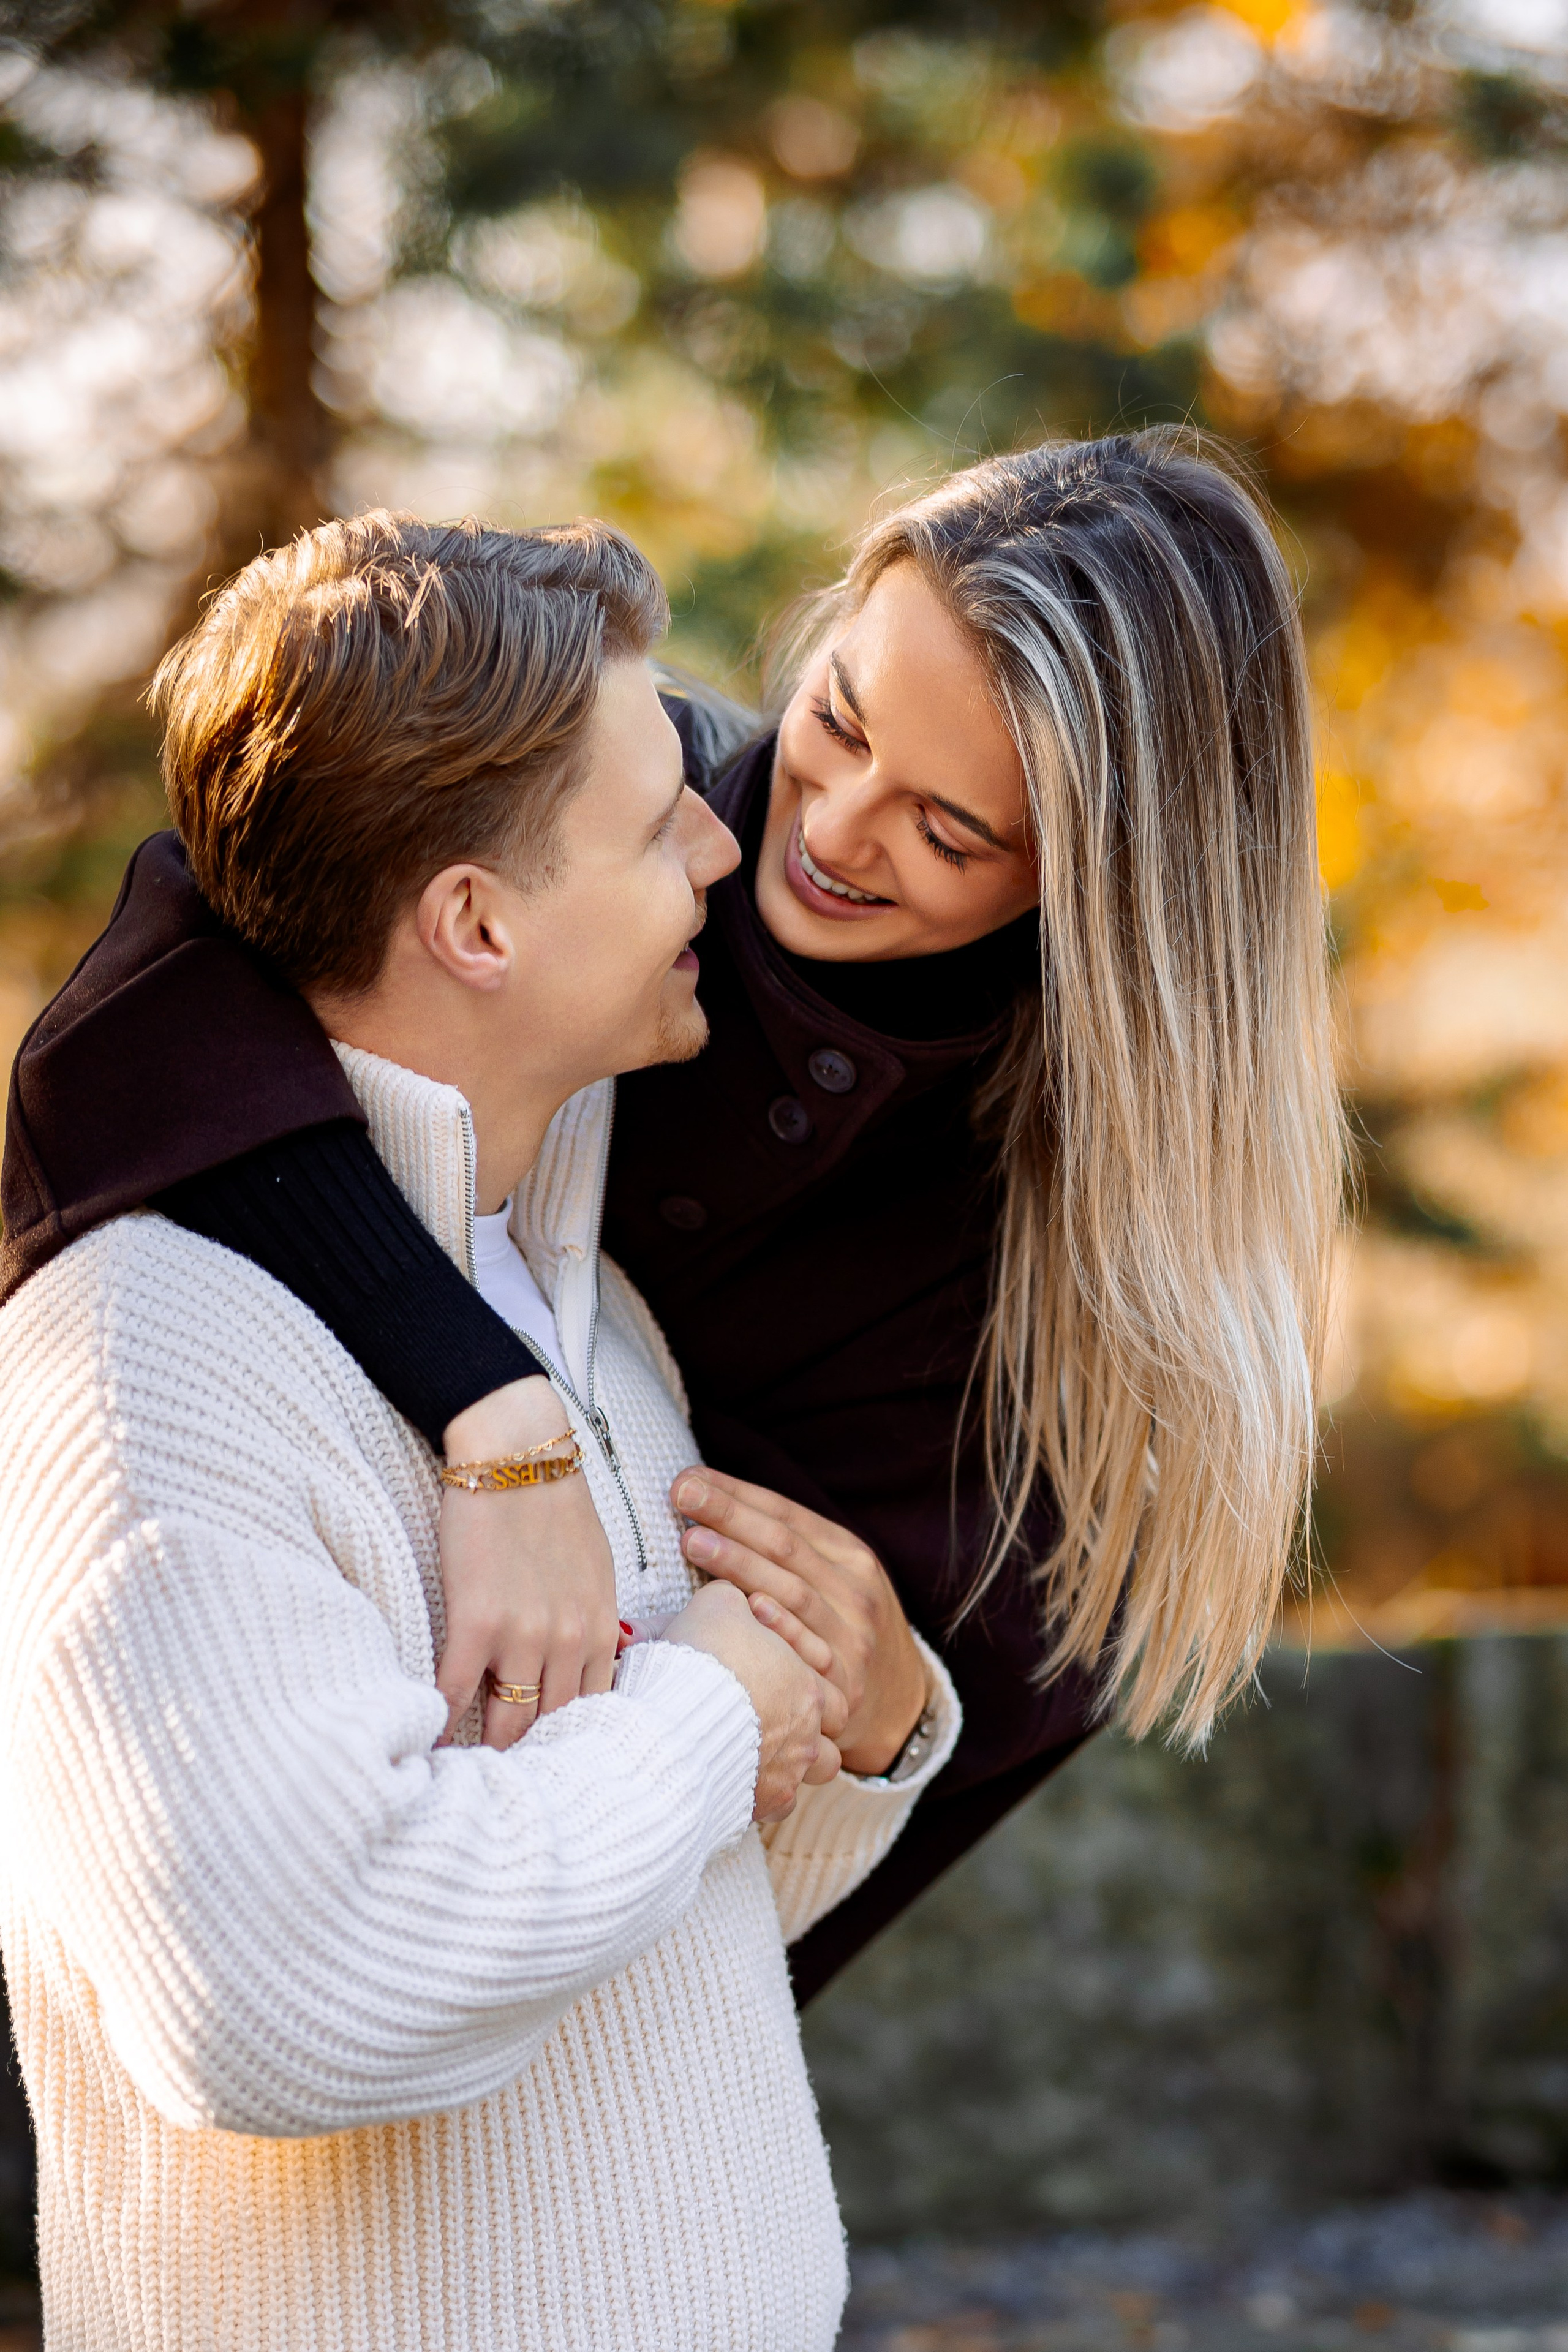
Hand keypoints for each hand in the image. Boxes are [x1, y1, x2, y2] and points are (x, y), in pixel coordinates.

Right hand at [436, 1377, 618, 1749]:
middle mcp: (568, 1640)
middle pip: (552, 1724)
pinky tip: (430, 1744)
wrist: (518, 1454)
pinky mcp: (477, 1621)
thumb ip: (592, 1619)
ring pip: (508, 1718)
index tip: (556, 1769)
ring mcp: (523, 1634)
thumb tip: (587, 1660)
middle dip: (535, 1759)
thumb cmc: (557, 1505)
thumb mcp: (597, 1568)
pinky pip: (457, 1689)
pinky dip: (443, 1721)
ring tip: (473, 1783)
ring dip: (490, 1750)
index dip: (571, 1743)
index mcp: (600, 1627)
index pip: (592, 1709)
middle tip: (515, 1791)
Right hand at [663, 1581, 841, 1821]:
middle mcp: (806, 1735)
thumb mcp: (717, 1605)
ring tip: (759, 1755)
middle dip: (810, 1734)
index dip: (805, 1687)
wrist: (674, 1721)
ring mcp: (785, 1775)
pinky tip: (733, 1780)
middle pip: (829, 1742)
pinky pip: (770, 1807)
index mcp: (806, 1687)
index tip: (774, 1682)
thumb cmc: (701, 1659)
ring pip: (806, 1778)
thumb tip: (733, 1597)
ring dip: (790, 1767)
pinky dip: (757, 1795)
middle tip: (777, 1723)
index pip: (831, 1692)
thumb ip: (734, 1601)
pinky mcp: (756, 1807)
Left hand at [671, 1468, 927, 1777]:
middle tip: (683, 1494)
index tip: (688, 1479)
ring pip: (792, 1591)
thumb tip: (709, 1506)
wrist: (901, 1700)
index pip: (784, 1514)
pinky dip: (782, 1627)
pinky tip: (750, 1606)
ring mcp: (853, 1635)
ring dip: (740, 1563)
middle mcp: (855, 1588)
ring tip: (693, 1541)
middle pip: (783, 1545)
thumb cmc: (843, 1626)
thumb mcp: (834, 1578)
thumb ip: (784, 1550)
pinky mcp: (847, 1683)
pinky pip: (811, 1650)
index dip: (735, 1494)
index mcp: (849, 1553)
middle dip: (729, 1515)